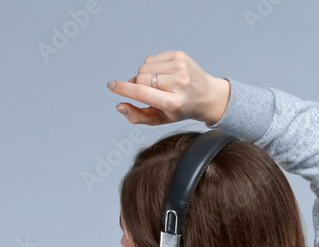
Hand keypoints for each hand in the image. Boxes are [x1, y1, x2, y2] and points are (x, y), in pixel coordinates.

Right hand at [107, 50, 229, 126]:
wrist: (208, 96)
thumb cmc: (181, 110)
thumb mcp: (160, 119)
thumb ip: (137, 116)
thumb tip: (119, 106)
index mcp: (173, 102)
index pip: (142, 92)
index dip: (123, 88)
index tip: (111, 85)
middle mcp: (178, 83)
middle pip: (141, 78)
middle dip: (136, 84)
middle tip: (147, 92)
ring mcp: (180, 67)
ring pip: (144, 67)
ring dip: (144, 75)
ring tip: (158, 84)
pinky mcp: (180, 55)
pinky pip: (151, 58)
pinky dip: (151, 67)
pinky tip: (163, 75)